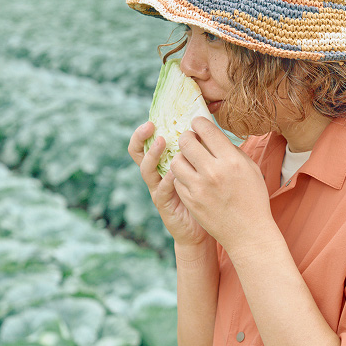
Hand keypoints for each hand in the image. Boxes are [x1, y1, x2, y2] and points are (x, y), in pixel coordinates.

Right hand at [128, 121, 209, 246]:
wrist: (203, 227)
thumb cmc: (205, 193)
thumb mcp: (201, 168)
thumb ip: (199, 150)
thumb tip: (207, 123)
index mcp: (164, 162)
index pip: (148, 142)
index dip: (146, 130)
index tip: (154, 117)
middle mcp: (156, 174)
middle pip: (138, 153)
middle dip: (141, 138)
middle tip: (150, 126)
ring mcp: (158, 189)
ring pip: (147, 170)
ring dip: (153, 154)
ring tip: (162, 142)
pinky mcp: (164, 205)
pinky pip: (161, 190)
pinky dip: (167, 179)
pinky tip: (174, 172)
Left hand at [170, 116, 274, 255]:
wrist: (248, 232)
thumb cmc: (253, 198)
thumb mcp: (250, 169)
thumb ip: (231, 150)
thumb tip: (213, 136)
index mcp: (231, 160)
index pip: (206, 130)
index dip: (198, 123)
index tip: (197, 124)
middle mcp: (213, 172)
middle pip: (186, 142)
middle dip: (186, 137)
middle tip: (189, 140)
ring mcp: (199, 188)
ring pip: (176, 161)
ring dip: (181, 157)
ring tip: (188, 160)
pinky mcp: (190, 201)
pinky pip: (177, 180)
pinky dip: (181, 176)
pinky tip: (190, 178)